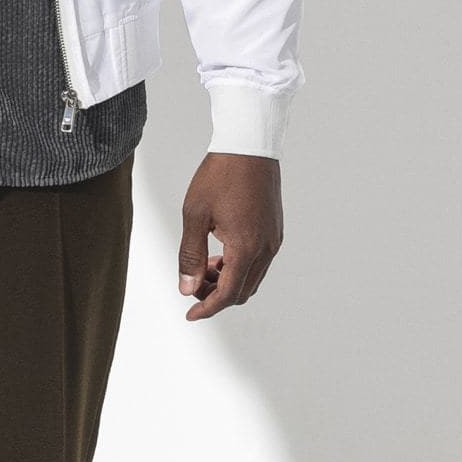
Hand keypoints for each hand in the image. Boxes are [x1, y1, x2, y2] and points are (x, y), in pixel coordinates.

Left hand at [177, 154, 282, 319]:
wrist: (249, 146)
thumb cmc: (220, 175)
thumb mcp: (195, 216)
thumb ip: (190, 255)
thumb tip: (186, 288)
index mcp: (246, 248)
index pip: (227, 294)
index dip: (207, 309)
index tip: (190, 316)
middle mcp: (265, 248)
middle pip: (242, 292)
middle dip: (215, 295)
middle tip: (192, 282)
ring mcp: (273, 240)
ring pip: (251, 278)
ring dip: (227, 281)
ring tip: (204, 263)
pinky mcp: (275, 231)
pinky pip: (258, 262)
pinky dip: (239, 267)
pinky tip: (220, 251)